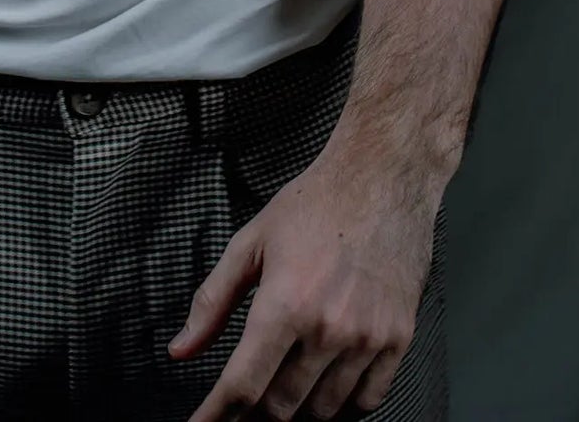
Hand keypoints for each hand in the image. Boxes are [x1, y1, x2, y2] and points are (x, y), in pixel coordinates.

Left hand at [166, 136, 442, 420]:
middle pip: (281, 407)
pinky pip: (368, 401)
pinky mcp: (398, 340)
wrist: (382, 179)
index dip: (216, 416)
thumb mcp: (250, 243)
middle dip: (252, 416)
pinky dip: (341, 409)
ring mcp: (367, 339)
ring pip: (323, 412)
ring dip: (295, 413)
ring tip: (277, 398)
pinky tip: (322, 394)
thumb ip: (212, 301)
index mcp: (285, 303)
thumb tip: (180, 350)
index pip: (244, 385)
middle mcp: (328, 329)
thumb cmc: (313, 205)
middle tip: (239, 407)